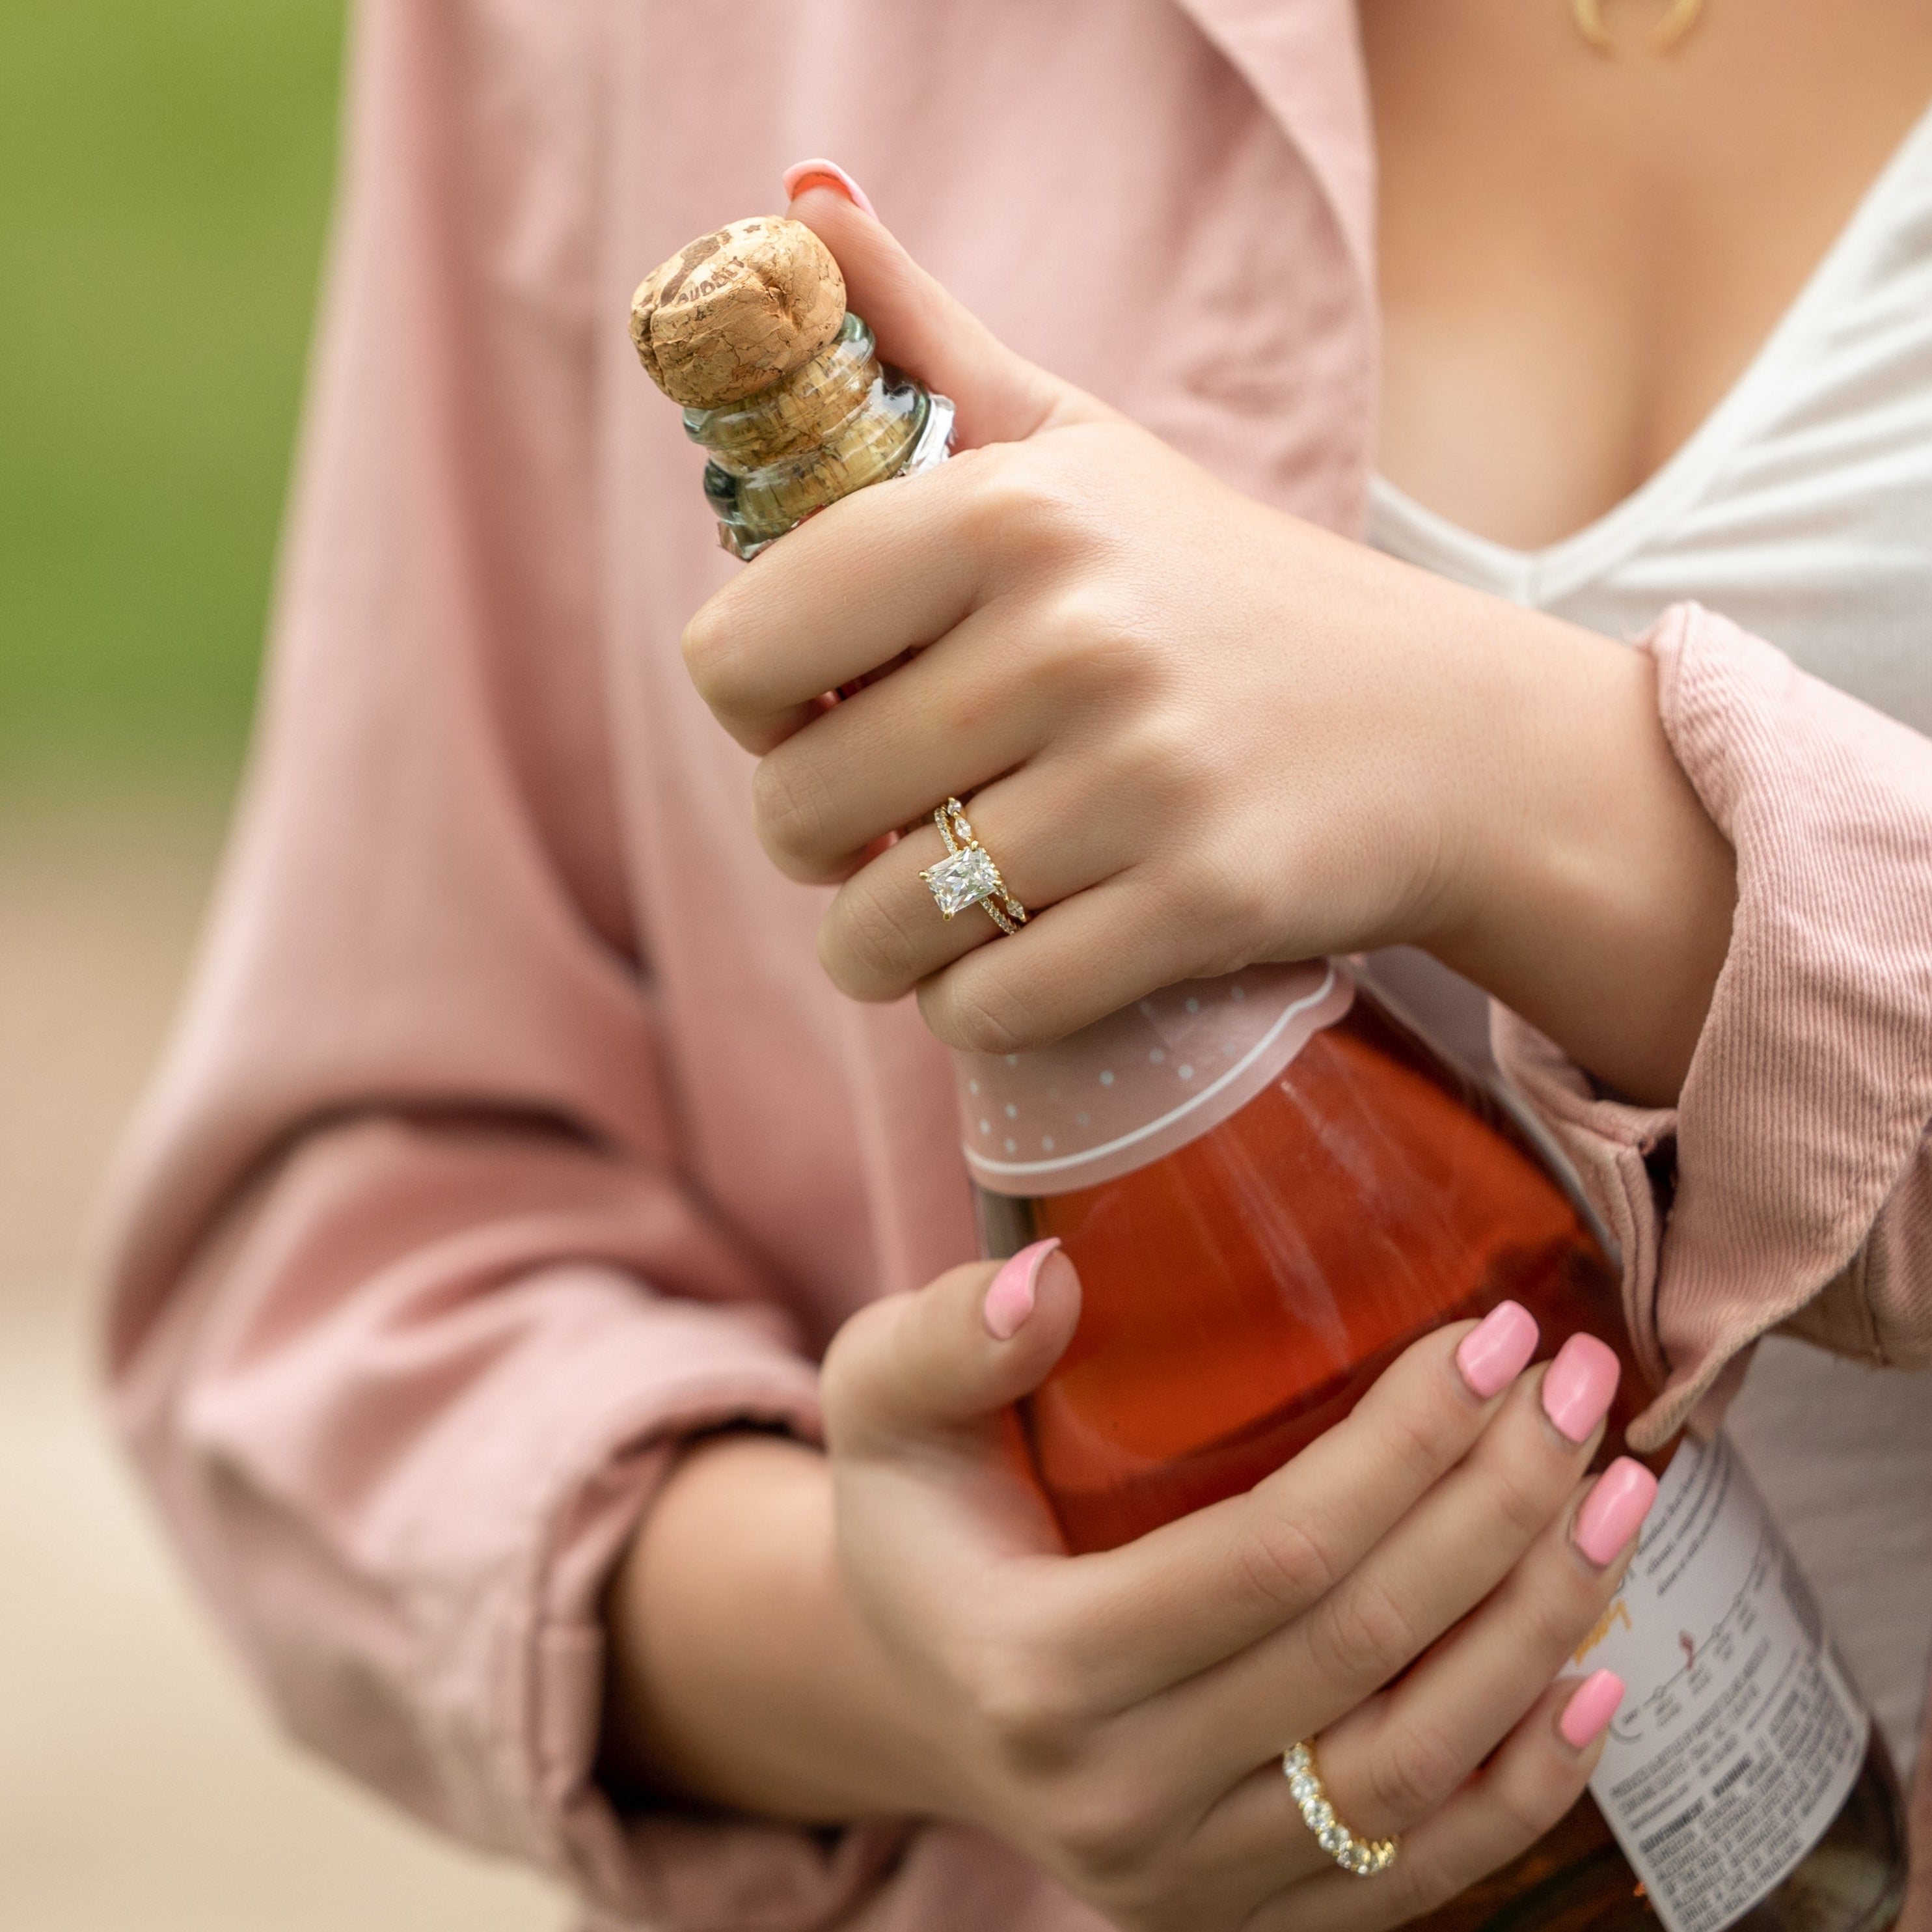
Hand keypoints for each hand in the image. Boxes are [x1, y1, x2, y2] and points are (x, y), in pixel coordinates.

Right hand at [607, 1247, 1653, 1931]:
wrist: (914, 1692)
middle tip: (1580, 1386)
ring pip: (1414, 1768)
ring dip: (1542, 1625)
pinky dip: (1524, 1784)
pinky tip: (1599, 1676)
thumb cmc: (917, 1522)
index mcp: (1033, 1668)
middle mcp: (1114, 1803)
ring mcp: (1186, 1881)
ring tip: (1622, 1495)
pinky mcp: (1241, 1920)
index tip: (1491, 1338)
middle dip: (1501, 1506)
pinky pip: (1415, 1874)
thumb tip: (1057, 1280)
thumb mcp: (881, 1404)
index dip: (1402, 1449)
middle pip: (1365, 1653)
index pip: (1270, 1559)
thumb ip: (948, 1338)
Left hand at [680, 186, 1734, 1104]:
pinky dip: (973, 1006)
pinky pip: (989, 1008)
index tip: (810, 713)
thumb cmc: (1222, 588)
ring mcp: (1143, 777)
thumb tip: (801, 207)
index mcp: (1011, 511)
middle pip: (795, 815)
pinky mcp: (1201, 901)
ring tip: (938, 900)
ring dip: (882, 944)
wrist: (1441, 729)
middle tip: (889, 823)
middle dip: (817, 844)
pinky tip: (1009, 957)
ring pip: (883, 932)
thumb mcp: (1083, 444)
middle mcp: (1072, 636)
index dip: (752, 709)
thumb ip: (929, 342)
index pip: (739, 654)